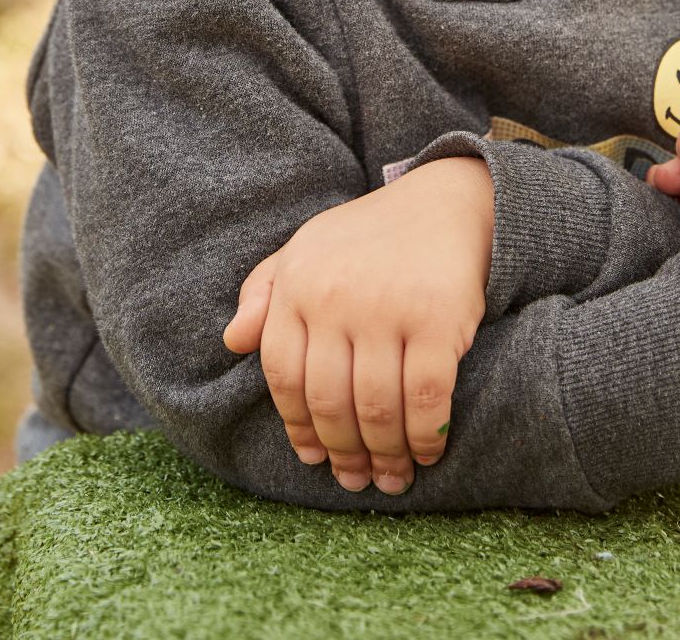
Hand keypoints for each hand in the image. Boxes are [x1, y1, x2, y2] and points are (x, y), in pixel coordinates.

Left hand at [222, 156, 492, 494]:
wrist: (447, 201)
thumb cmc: (370, 237)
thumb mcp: (308, 250)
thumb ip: (264, 293)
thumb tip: (233, 343)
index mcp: (298, 283)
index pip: (283, 375)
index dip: (297, 425)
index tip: (314, 456)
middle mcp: (335, 296)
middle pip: (330, 402)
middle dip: (343, 452)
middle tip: (356, 478)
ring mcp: (387, 307)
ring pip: (377, 408)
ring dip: (385, 456)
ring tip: (392, 476)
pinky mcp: (438, 318)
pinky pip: (425, 398)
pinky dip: (426, 436)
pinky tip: (428, 450)